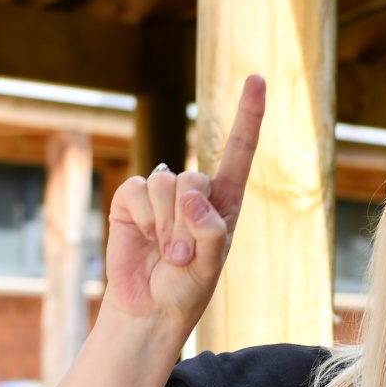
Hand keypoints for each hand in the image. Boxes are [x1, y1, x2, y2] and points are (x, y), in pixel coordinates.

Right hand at [101, 75, 265, 337]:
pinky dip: (142, 219)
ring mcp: (161, 195)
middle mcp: (194, 192)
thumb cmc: (187, 289)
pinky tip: (143, 239)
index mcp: (224, 202)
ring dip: (166, 225)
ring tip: (169, 253)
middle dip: (188, 220)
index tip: (256, 78)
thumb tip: (191, 195)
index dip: (247, 114)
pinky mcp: (129, 200)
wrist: (149, 308)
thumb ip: (210, 230)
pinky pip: (136, 191)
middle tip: (184, 255)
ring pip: (165, 183)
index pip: (238, 151)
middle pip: (194, 177)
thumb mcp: (210, 265)